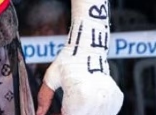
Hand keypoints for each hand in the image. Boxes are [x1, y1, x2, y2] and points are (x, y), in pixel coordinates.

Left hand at [37, 0, 123, 114]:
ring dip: (83, 111)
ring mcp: (109, 101)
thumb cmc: (68, 60)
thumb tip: (39, 112)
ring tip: (76, 100)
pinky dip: (95, 109)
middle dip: (72, 112)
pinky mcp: (116, 100)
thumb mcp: (52, 77)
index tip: (57, 111)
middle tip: (65, 106)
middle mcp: (97, 100)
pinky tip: (88, 99)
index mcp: (80, 95)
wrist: (88, 47)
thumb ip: (44, 97)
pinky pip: (105, 113)